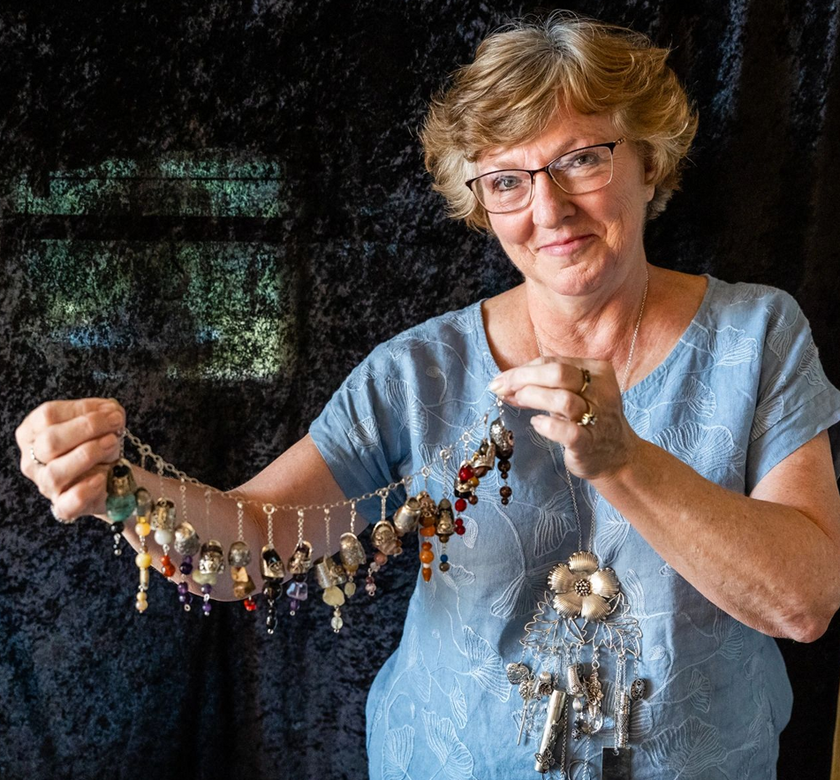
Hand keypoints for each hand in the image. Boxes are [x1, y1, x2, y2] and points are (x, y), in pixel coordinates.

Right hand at [16, 398, 125, 520]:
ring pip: (55, 473)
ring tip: (112, 443)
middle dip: (87, 428)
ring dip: (88, 454)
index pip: (47, 416)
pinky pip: (66, 504)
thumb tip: (111, 410)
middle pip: (49, 442)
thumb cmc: (99, 446)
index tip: (110, 410)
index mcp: (33, 432)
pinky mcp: (63, 507)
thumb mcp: (101, 423)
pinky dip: (85, 490)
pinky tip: (102, 477)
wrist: (115, 478)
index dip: (80, 410)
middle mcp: (33, 460)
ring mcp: (46, 485)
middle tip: (115, 423)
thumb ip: (105, 412)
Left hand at [489, 356, 639, 480]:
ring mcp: (597, 417)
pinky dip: (547, 425)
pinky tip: (537, 423)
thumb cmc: (587, 421)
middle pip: (557, 373)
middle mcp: (600, 390)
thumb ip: (544, 384)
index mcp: (596, 371)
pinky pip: (567, 431)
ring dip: (532, 397)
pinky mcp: (590, 443)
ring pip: (562, 399)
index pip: (553, 362)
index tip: (501, 380)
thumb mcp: (573, 394)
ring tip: (518, 402)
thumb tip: (504, 382)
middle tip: (501, 389)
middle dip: (522, 378)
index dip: (522, 369)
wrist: (617, 457)